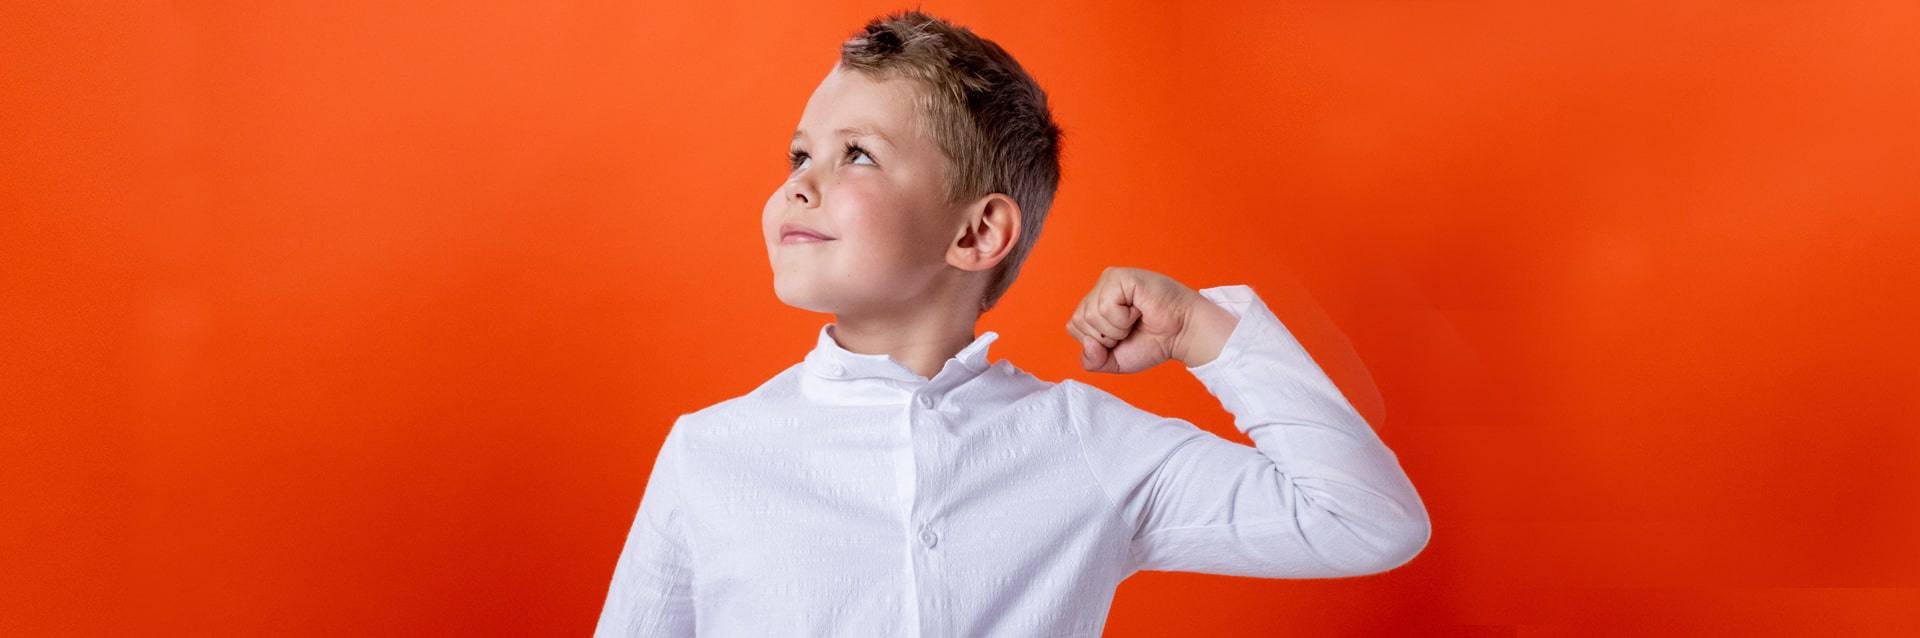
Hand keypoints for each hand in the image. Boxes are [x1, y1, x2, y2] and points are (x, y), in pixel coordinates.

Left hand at [1065, 267, 1233, 373]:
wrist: (1181, 336)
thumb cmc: (1153, 342)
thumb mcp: (1113, 361)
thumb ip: (1092, 360)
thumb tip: (1088, 343)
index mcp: (1095, 304)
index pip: (1074, 327)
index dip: (1096, 343)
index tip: (1122, 337)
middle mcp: (1100, 289)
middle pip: (1078, 321)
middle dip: (1106, 336)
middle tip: (1130, 329)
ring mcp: (1109, 280)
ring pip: (1091, 315)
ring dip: (1117, 328)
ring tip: (1136, 319)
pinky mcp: (1121, 277)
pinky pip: (1105, 307)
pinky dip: (1123, 318)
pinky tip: (1139, 310)